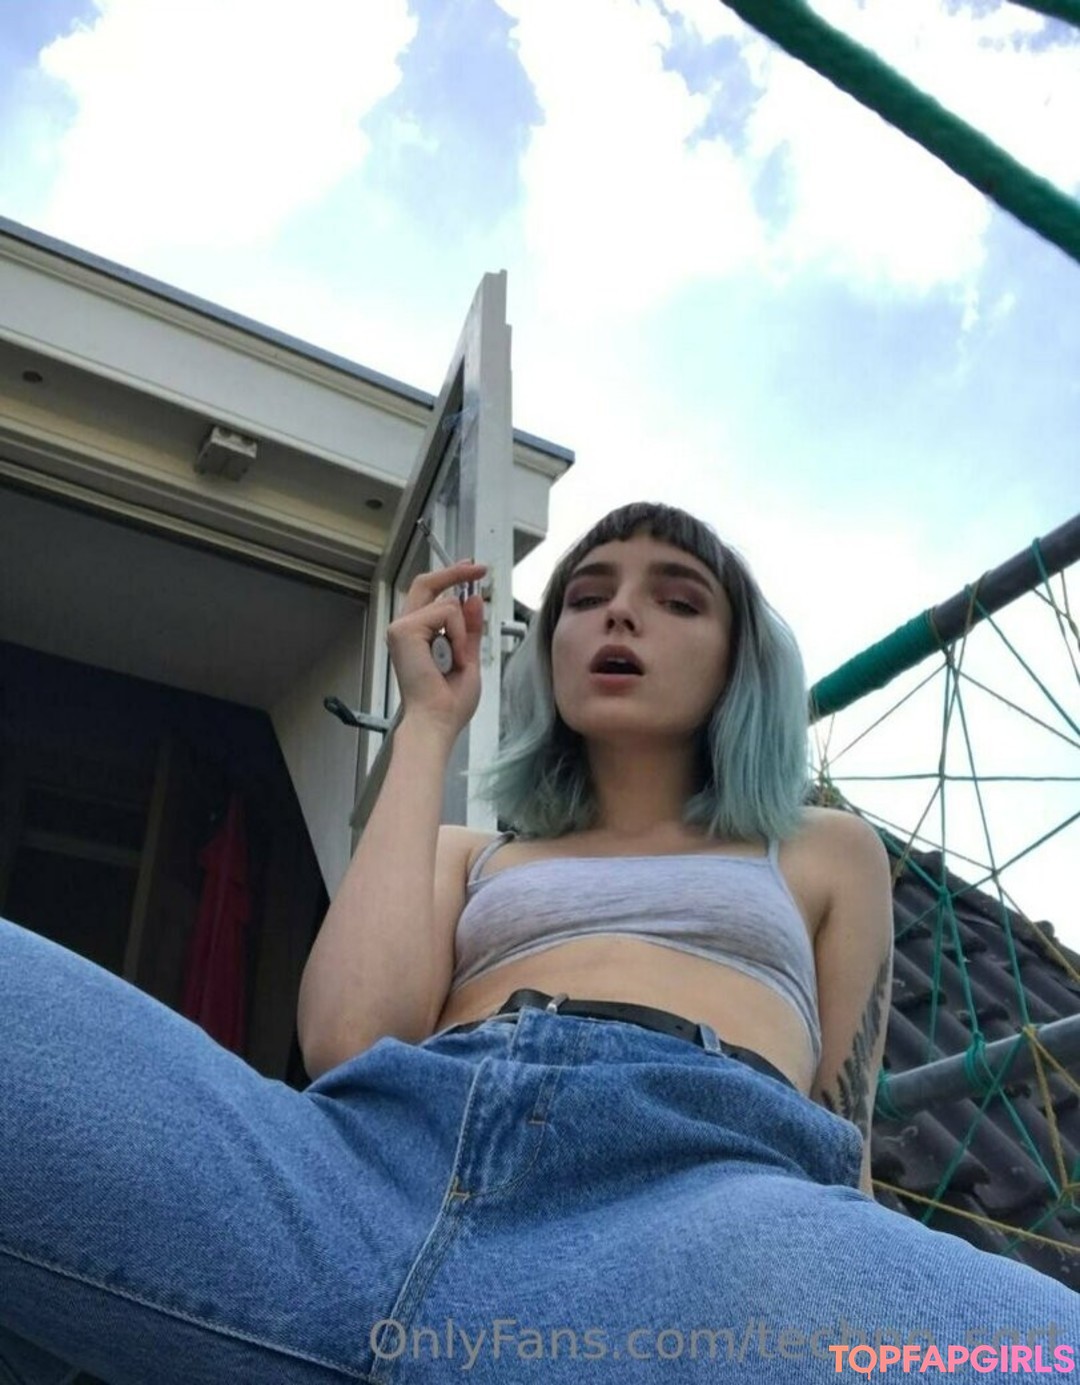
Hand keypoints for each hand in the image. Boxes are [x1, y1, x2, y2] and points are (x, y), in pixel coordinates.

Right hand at [385, 560, 488, 739]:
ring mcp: (402, 628)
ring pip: (447, 603)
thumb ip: (470, 629)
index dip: (449, 578)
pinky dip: (458, 636)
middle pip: (427, 584)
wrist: (437, 720)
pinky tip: (451, 657)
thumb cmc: (448, 703)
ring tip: (457, 660)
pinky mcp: (405, 631)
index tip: (470, 570)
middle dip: (455, 573)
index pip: (430, 595)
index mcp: (417, 636)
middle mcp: (405, 629)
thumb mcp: (468, 658)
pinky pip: (446, 614)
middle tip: (478, 568)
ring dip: (464, 631)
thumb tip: (472, 600)